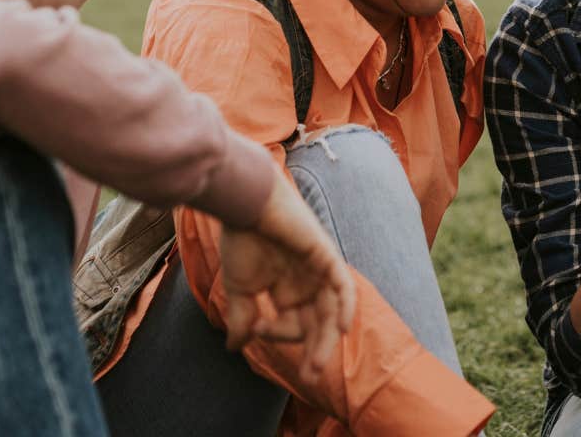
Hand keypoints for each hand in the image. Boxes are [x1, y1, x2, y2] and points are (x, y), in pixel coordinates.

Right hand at [217, 175, 356, 383]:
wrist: (244, 203)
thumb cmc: (241, 240)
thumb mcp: (240, 288)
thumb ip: (242, 317)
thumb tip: (234, 348)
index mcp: (288, 290)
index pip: (291, 325)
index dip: (276, 335)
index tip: (255, 328)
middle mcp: (307, 282)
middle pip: (318, 324)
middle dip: (314, 351)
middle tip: (308, 377)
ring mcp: (319, 269)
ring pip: (331, 311)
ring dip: (326, 339)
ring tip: (316, 366)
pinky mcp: (326, 255)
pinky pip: (343, 285)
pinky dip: (345, 306)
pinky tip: (342, 328)